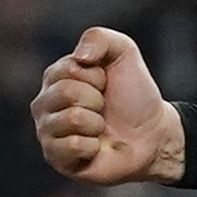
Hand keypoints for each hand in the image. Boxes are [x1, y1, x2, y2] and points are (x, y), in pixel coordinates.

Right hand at [35, 28, 183, 186]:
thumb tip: (80, 56)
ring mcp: (47, 132)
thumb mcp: (124, 54)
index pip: (69, 69)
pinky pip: (73, 146)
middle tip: (104, 109)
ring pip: (72, 119)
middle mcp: (44, 104)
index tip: (105, 85)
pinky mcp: (56, 158)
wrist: (153, 135)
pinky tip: (96, 147)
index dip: (97, 77)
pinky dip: (94, 146)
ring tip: (101, 128)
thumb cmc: (134, 95)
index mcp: (55, 77)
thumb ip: (100, 38)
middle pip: (67, 92)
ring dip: (97, 124)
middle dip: (97, 100)